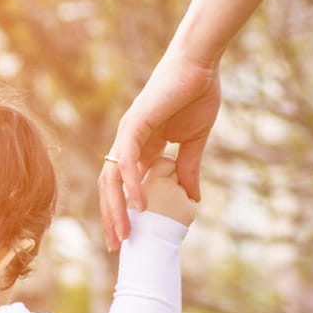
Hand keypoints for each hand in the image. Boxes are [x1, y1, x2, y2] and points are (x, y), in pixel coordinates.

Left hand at [99, 53, 219, 249]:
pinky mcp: (136, 123)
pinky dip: (132, 183)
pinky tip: (140, 204)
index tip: (129, 239)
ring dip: (117, 208)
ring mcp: (129, 132)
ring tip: (124, 235)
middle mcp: (129, 142)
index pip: (124, 186)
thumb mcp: (195, 142)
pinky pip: (128, 160)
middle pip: (111, 187)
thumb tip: (192, 198)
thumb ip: (189, 169)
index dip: (123, 212)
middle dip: (112, 218)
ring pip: (113, 178)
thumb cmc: (198, 94)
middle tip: (117, 247)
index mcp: (142, 146)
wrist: (200, 64)